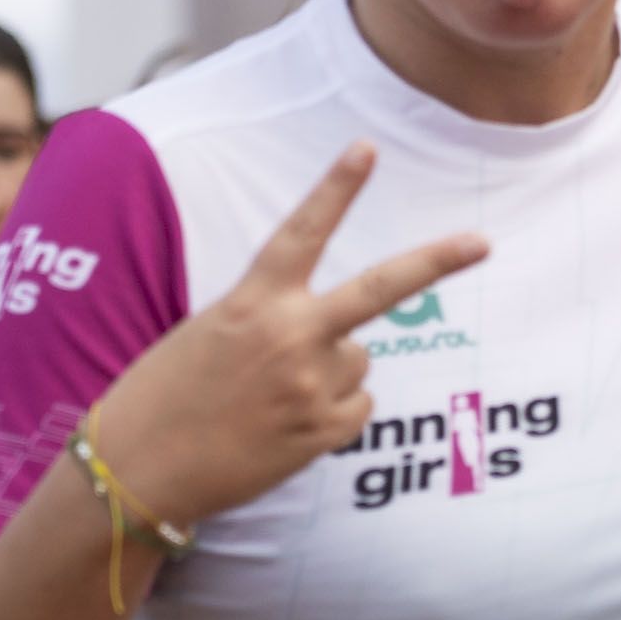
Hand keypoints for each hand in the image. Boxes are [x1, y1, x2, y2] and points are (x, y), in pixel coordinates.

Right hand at [77, 146, 490, 530]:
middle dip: (437, 262)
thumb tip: (339, 340)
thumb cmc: (163, 396)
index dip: (335, 188)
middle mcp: (290, 337)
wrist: (137, 471)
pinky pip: (358, 406)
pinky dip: (332, 413)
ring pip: (358, 360)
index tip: (366, 147)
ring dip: (330, 372)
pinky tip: (285, 426)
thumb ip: (272, 321)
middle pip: (380, 290)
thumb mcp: (208, 335)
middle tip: (483, 242)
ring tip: (273, 396)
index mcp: (251, 302)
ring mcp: (311, 385)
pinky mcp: (323, 432)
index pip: (301, 232)